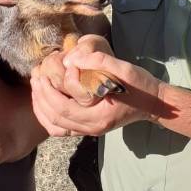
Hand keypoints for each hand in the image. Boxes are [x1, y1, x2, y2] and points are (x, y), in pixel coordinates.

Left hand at [30, 51, 166, 136]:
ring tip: (37, 85)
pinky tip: (44, 100)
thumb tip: (71, 59)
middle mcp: (91, 129)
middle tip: (36, 75)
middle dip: (41, 96)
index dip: (49, 91)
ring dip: (41, 106)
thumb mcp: (125, 69)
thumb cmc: (141, 86)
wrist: (154, 103)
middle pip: (54, 119)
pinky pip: (60, 128)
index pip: (63, 108)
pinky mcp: (88, 128)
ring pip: (54, 126)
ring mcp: (89, 131)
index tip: (47, 71)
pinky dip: (47, 116)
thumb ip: (99, 62)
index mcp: (99, 118)